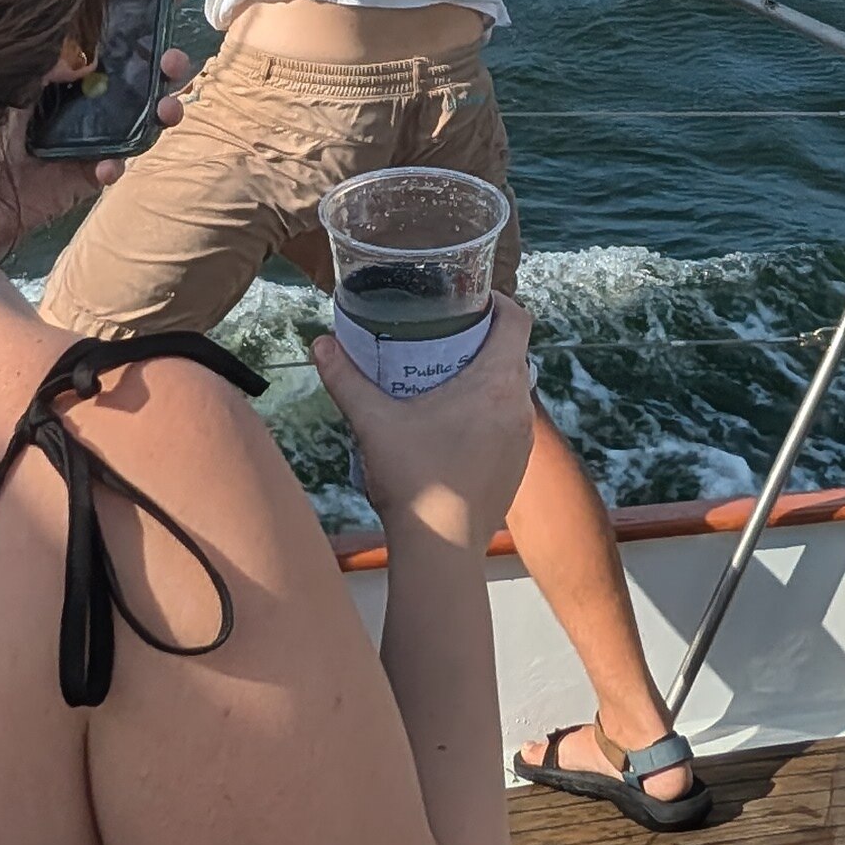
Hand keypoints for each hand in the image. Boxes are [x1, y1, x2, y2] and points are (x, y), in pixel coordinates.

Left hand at [0, 48, 196, 247]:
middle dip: (162, 65)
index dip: (136, 14)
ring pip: (135, 118)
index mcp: (51, 65)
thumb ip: (46, 64)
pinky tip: (106, 167)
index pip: (101, 32)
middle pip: (131, 74)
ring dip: (159, 111)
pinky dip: (114, 165)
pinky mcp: (78, 177)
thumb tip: (91, 58)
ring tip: (169, 110)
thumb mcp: (2, 80)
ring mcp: (79, 137)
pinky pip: (110, 167)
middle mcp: (70, 96)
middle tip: (177, 61)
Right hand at [312, 294, 536, 552]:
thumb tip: (321, 344)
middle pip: (513, 354)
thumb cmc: (413, 478)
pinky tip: (454, 426)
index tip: (471, 298)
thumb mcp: (373, 422)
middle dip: (484, 340)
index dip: (498, 302)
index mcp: (496, 382)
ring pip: (512, 391)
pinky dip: (490, 414)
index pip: (518, 320)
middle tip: (445, 337)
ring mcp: (523, 439)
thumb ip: (346, 379)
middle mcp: (519, 406)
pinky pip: (510, 424)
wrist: (441, 546)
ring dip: (488, 380)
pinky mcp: (518, 467)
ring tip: (447, 379)